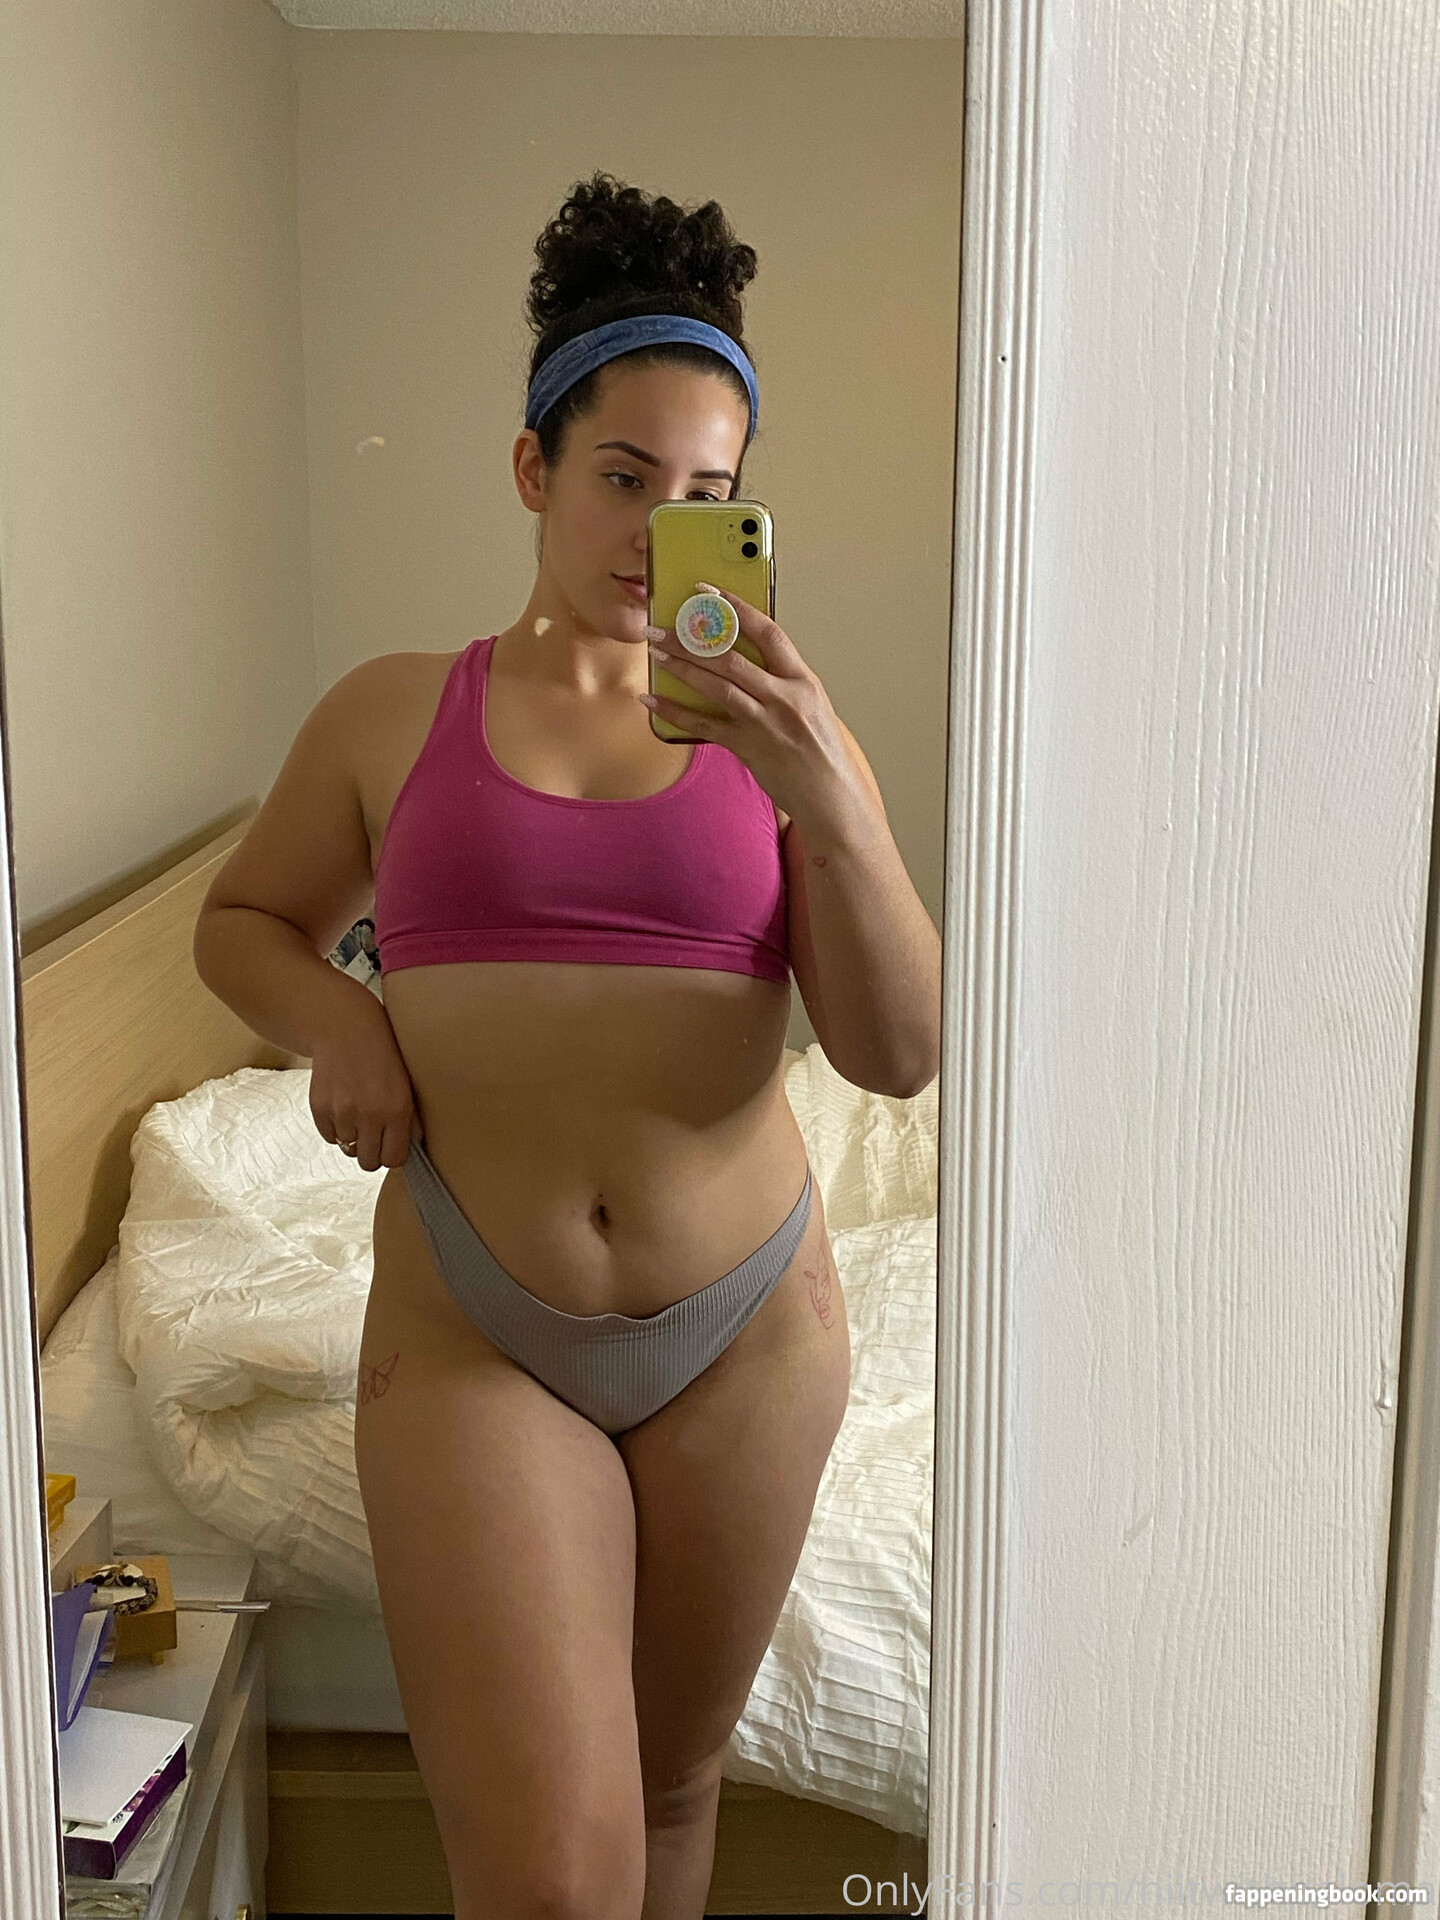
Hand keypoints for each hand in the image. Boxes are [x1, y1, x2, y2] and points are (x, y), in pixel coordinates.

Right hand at [309, 1000, 422, 1172]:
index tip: (390, 1146)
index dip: (392, 1155)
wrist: (344, 1027)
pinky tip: (342, 1104)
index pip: (394, 1159)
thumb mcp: (406, 1083)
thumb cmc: (382, 1054)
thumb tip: (413, 1148)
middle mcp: (369, 1114)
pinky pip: (329, 1137)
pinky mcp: (319, 1108)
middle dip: (372, 1152)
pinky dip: (335, 1127)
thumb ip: (411, 1118)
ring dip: (353, 1136)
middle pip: (369, 1162)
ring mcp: (341, 1112)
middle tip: (373, 1135)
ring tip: (357, 1109)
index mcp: (397, 1109)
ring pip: (348, 1148)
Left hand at [641, 585, 864, 836]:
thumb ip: (782, 681)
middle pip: (731, 657)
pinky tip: (653, 700)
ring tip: (657, 652)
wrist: (831, 795)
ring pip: (716, 685)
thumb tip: (743, 657)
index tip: (710, 592)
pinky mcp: (747, 747)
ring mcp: (764, 723)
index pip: (768, 632)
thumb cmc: (821, 751)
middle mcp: (784, 697)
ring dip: (682, 666)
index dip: (737, 608)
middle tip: (662, 626)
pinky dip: (675, 712)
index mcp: (803, 680)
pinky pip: (703, 725)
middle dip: (692, 638)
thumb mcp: (812, 705)